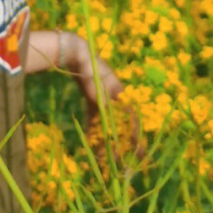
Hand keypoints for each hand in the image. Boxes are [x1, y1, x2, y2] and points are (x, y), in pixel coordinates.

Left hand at [64, 34, 143, 166]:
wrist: (75, 51)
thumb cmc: (88, 64)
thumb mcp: (95, 80)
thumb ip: (99, 95)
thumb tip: (102, 110)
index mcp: (120, 92)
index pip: (131, 117)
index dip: (134, 134)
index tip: (137, 150)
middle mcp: (114, 97)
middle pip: (120, 122)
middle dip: (122, 142)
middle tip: (123, 161)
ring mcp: (103, 98)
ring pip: (107, 122)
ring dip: (107, 138)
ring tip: (106, 157)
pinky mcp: (92, 99)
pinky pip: (95, 117)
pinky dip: (94, 128)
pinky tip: (91, 141)